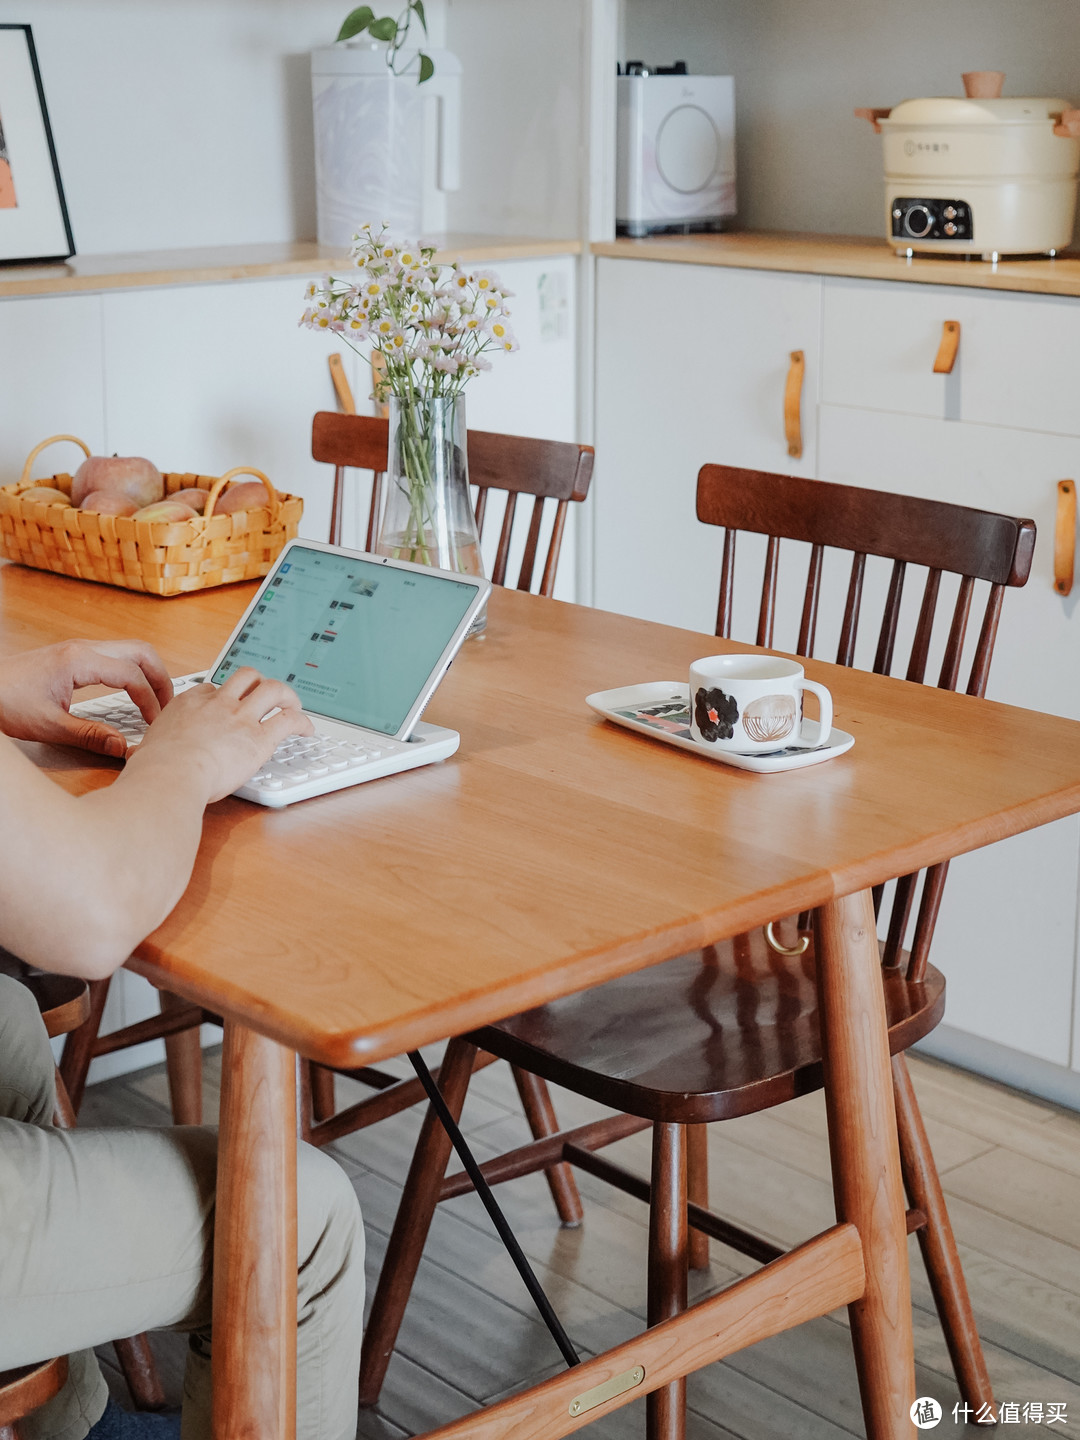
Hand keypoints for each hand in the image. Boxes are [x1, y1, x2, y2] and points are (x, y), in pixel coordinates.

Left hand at [0, 639, 172, 755]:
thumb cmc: (5, 701)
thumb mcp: (48, 725)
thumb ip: (89, 735)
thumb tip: (123, 746)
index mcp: (79, 661)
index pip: (132, 676)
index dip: (150, 701)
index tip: (155, 725)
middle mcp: (83, 649)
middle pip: (141, 652)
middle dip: (161, 679)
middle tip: (168, 708)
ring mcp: (79, 649)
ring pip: (131, 650)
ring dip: (149, 673)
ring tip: (156, 702)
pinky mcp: (75, 656)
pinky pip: (116, 656)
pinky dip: (133, 672)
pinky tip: (132, 694)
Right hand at [130, 667, 312, 801]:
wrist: (170, 776)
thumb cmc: (155, 770)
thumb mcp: (147, 747)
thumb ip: (152, 746)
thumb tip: (140, 756)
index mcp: (188, 703)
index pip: (213, 688)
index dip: (225, 695)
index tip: (230, 704)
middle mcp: (217, 704)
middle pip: (246, 676)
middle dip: (259, 682)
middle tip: (267, 694)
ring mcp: (240, 718)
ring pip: (272, 688)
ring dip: (287, 694)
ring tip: (293, 704)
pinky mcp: (259, 738)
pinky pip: (288, 720)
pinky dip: (302, 721)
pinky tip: (306, 729)